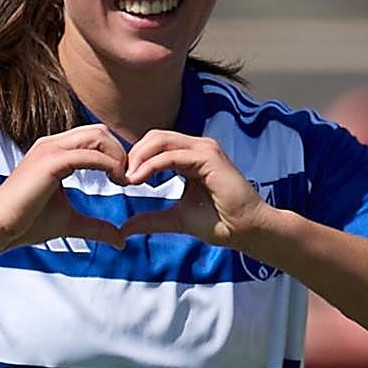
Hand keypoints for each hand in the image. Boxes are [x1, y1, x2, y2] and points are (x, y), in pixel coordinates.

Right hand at [0, 124, 128, 250]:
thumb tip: (120, 240)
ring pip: (98, 136)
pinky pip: (90, 154)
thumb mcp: (70, 223)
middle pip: (100, 131)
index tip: (124, 180)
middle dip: (120, 152)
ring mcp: (50, 149)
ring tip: (124, 181)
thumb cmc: (26, 223)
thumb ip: (95, 227)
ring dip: (118, 156)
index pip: (94, 138)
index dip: (114, 155)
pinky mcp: (51, 161)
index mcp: (54, 151)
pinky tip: (117, 183)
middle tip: (128, 179)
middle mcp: (52, 144)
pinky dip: (110, 165)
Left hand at [119, 131, 270, 248]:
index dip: (135, 159)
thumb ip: (150, 220)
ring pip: (161, 141)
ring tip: (128, 179)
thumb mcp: (175, 219)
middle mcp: (197, 147)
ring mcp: (205, 149)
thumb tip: (123, 229)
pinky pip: (172, 156)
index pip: (155, 145)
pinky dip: (151, 166)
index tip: (121, 181)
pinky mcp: (209, 157)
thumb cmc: (219, 222)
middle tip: (120, 178)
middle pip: (155, 137)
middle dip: (133, 155)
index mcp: (190, 156)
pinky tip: (139, 180)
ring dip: (139, 158)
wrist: (246, 230)